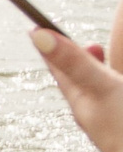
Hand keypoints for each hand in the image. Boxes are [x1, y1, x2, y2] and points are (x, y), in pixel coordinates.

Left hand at [30, 0, 122, 151]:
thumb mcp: (99, 87)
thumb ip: (75, 63)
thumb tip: (37, 35)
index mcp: (80, 100)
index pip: (60, 68)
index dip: (53, 46)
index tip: (39, 28)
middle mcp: (93, 110)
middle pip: (83, 80)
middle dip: (85, 60)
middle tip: (93, 45)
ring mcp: (111, 120)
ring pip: (102, 93)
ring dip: (103, 75)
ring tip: (107, 63)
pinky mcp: (120, 124)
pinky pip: (114, 104)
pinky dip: (115, 92)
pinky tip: (118, 92)